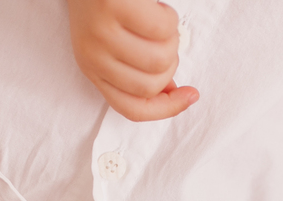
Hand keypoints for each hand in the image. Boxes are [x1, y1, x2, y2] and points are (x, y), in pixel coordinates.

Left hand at [66, 0, 198, 121]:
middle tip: (163, 38)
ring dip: (171, 39)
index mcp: (92, 68)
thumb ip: (138, 70)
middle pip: (152, 85)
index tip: (190, 95)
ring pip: (161, 59)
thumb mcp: (113, 43)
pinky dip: (168, 16)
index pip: (132, 108)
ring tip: (158, 19)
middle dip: (170, 62)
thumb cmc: (102, 3)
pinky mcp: (114, 7)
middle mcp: (93, 56)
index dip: (167, 108)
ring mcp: (102, 33)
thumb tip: (171, 91)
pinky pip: (162, 27)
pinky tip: (155, 6)